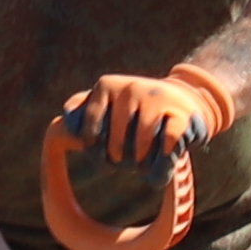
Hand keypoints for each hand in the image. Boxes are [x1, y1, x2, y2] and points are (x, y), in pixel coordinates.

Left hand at [55, 65, 234, 173]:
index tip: (103, 154)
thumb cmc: (137, 111)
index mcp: (106, 86)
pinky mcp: (183, 113)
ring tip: (142, 163)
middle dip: (119, 160)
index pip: (90, 131)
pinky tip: (162, 158)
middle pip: (116, 143)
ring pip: (142, 144)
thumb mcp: (107, 104)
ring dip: (142, 162)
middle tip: (125, 163)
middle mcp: (130, 87)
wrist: (185, 102)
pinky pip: (168, 143)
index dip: (95, 151)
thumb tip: (65, 124)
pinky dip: (163, 159)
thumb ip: (80, 110)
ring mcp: (157, 98)